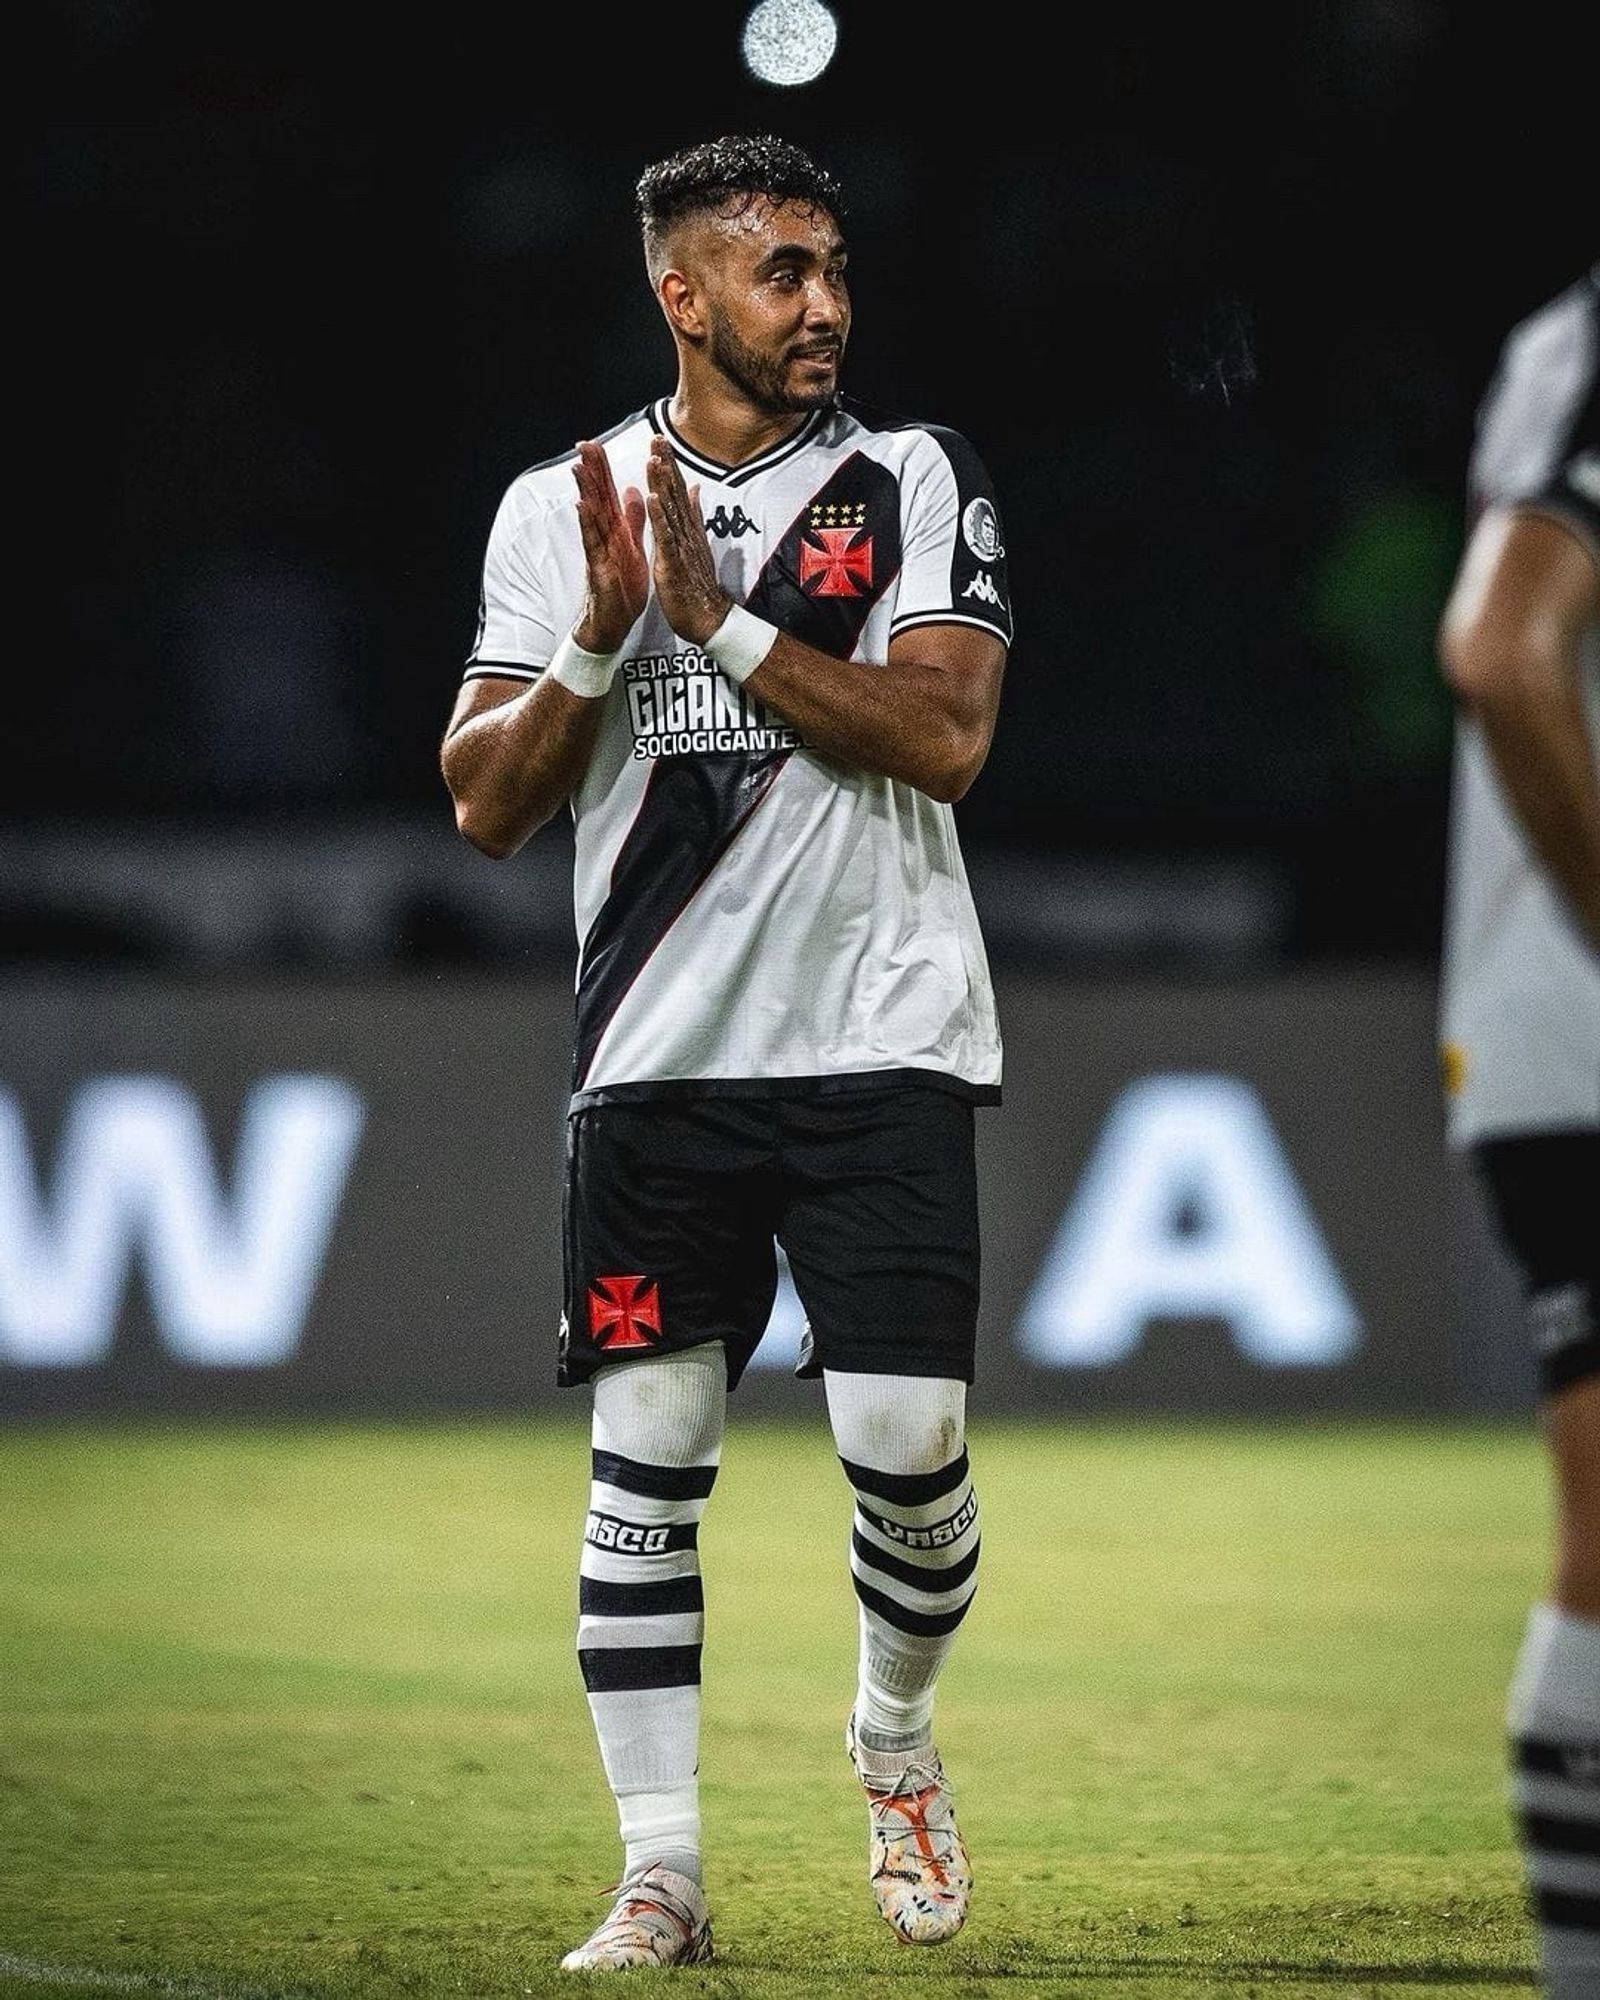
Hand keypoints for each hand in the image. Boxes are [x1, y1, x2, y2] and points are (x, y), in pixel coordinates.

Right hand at [571, 439, 647, 652]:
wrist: (613, 625)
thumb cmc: (622, 588)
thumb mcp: (633, 548)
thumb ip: (632, 521)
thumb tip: (633, 491)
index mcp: (616, 531)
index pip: (608, 494)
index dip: (603, 469)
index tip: (597, 443)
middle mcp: (604, 537)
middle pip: (596, 498)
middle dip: (591, 471)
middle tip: (583, 442)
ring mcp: (598, 552)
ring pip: (590, 516)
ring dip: (584, 491)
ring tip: (578, 466)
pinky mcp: (597, 568)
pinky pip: (591, 544)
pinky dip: (586, 525)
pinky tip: (581, 507)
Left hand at [645, 434, 731, 647]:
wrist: (706, 618)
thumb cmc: (696, 584)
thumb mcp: (693, 544)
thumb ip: (692, 515)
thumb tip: (694, 488)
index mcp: (687, 529)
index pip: (677, 492)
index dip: (669, 466)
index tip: (660, 441)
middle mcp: (685, 533)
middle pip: (675, 493)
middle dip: (665, 464)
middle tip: (657, 436)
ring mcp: (680, 547)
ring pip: (670, 510)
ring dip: (662, 484)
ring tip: (653, 458)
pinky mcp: (673, 563)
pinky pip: (666, 537)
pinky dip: (660, 518)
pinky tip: (653, 499)